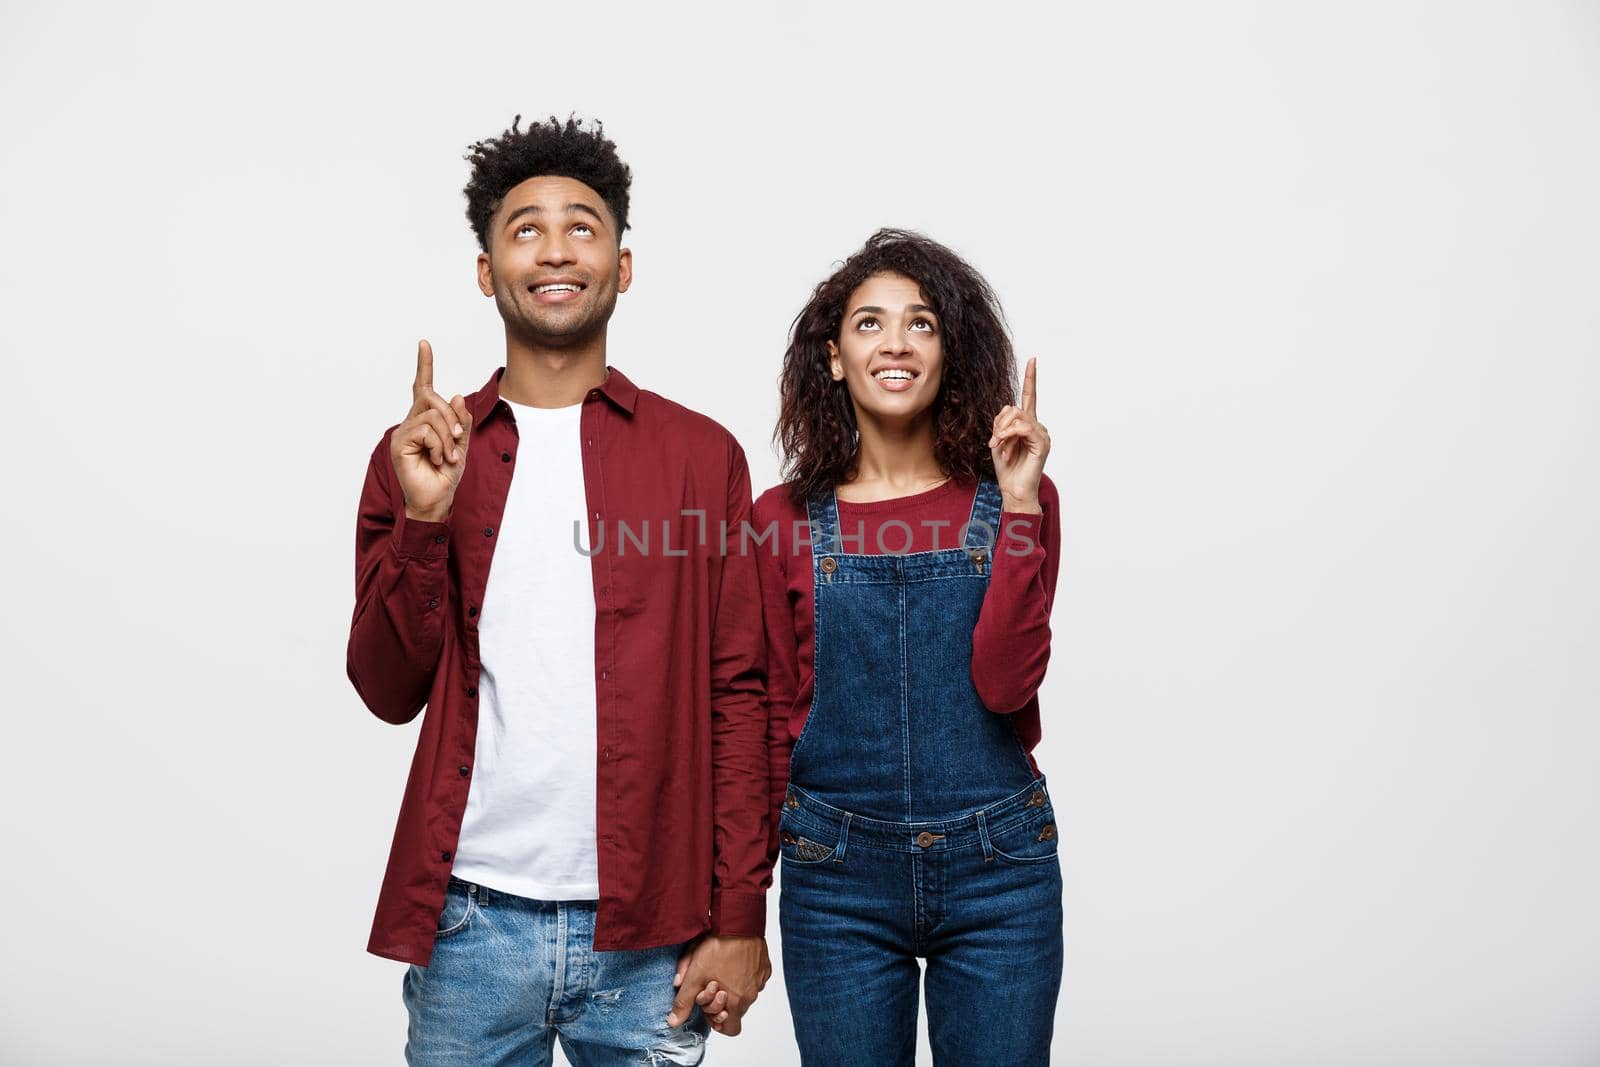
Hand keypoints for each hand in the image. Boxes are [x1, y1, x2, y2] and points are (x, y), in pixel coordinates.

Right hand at [389, 340, 472, 521]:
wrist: (437, 500)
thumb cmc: (446, 475)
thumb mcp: (461, 445)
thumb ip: (461, 422)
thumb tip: (456, 395)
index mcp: (425, 421)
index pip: (422, 388)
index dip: (424, 366)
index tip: (424, 344)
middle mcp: (410, 422)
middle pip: (432, 398)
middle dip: (452, 417)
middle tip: (459, 440)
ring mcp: (402, 432)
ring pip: (432, 415)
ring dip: (448, 437)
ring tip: (449, 457)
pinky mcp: (399, 443)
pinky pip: (426, 430)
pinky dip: (440, 445)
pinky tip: (439, 460)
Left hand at [669, 935, 770, 1036]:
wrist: (738, 922)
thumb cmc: (718, 948)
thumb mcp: (694, 976)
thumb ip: (684, 1002)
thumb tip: (674, 1021)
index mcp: (735, 1003)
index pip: (731, 1029)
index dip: (718, 1021)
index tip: (708, 1006)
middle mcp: (751, 996)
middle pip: (736, 1010)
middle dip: (722, 1001)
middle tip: (711, 983)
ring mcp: (759, 981)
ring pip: (745, 993)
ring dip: (733, 986)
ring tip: (721, 967)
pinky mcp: (764, 968)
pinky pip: (754, 978)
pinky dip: (744, 974)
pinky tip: (733, 960)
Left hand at [988, 356, 1049, 513]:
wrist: (1013, 490)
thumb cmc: (1007, 468)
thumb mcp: (998, 441)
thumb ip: (1001, 423)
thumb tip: (1007, 411)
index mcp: (1026, 424)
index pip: (1029, 397)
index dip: (1030, 378)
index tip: (1033, 360)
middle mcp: (1037, 426)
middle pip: (1013, 408)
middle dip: (998, 424)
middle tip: (994, 442)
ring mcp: (1041, 434)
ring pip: (1017, 416)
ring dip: (1002, 431)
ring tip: (999, 448)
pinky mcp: (1042, 443)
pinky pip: (1023, 427)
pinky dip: (1009, 435)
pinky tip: (1004, 447)